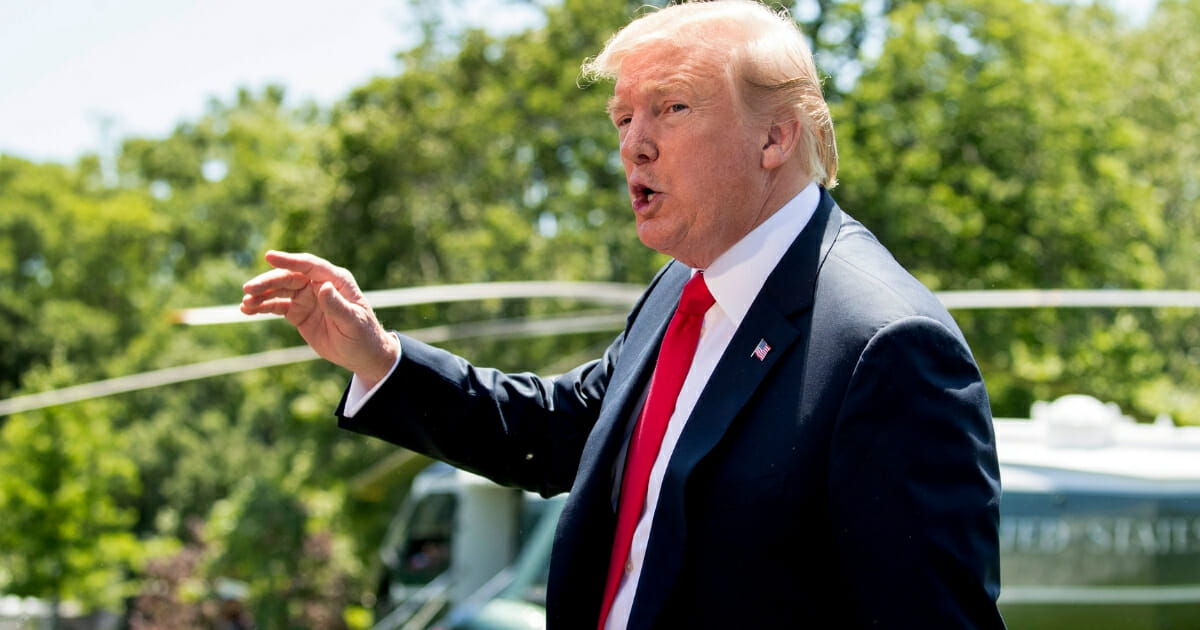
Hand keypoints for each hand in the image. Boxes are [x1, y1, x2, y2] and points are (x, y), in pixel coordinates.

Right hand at [241, 251, 399, 386]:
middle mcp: (319, 285)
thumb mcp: (353, 322)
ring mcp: (307, 297)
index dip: (290, 260)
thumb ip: (337, 306)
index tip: (269, 256)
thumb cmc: (364, 336)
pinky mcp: (299, 312)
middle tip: (248, 289)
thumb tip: (323, 287)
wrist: (363, 354)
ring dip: (261, 295)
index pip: (310, 266)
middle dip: (268, 282)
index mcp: (336, 281)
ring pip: (280, 290)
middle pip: (289, 277)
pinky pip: (277, 305)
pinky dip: (262, 307)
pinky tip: (247, 310)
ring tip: (244, 304)